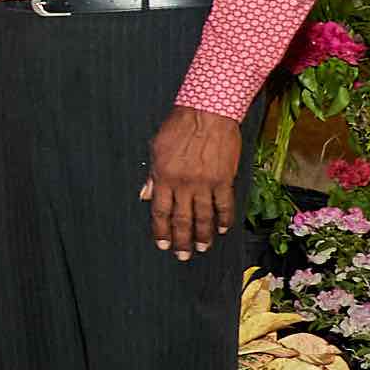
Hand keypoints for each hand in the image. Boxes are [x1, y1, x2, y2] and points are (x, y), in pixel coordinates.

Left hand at [141, 107, 242, 260]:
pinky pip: (225, 204)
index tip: (162, 244)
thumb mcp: (156, 149)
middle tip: (183, 256)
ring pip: (204, 216)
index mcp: (164, 178)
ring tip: (203, 248)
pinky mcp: (225, 179)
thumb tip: (145, 196)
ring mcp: (205, 183)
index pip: (160, 212)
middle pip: (182, 219)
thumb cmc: (178, 128)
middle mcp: (184, 184)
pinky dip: (224, 219)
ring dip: (204, 235)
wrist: (207, 113)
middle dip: (181, 240)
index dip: (161, 231)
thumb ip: (152, 176)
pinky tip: (223, 229)